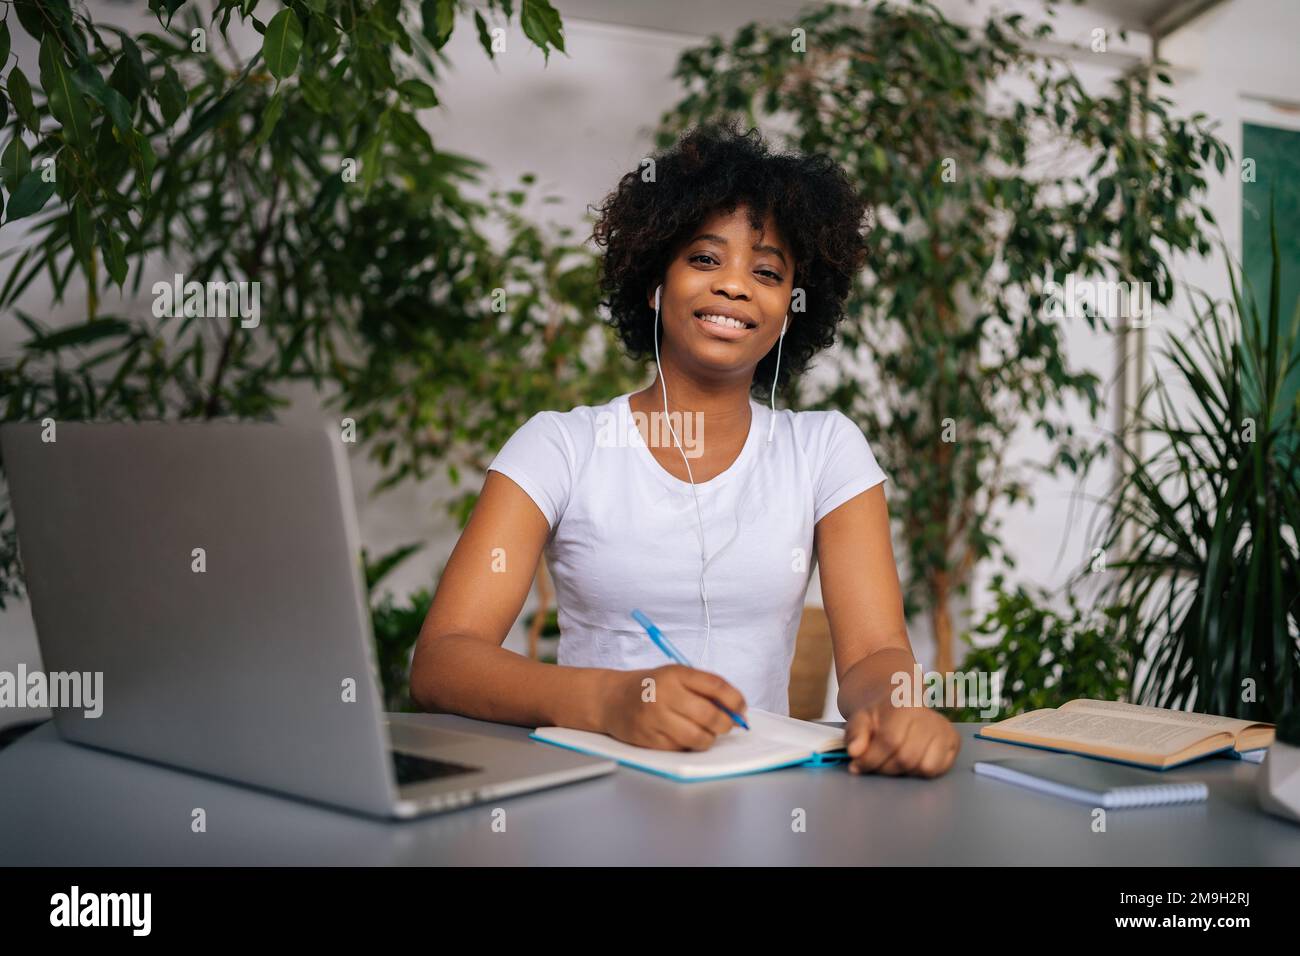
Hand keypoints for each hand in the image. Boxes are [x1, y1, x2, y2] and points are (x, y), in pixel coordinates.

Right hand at [599, 665, 747, 751]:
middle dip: (726, 723)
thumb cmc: (651, 687)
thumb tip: (736, 711)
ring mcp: (655, 719)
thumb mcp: (676, 676)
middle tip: (727, 724)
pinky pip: (682, 748)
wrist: (612, 699)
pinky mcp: (649, 740)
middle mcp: (665, 695)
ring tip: (706, 732)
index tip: (741, 708)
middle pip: (710, 715)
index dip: (735, 700)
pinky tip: (683, 735)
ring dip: (709, 738)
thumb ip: (705, 688)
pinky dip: (689, 745)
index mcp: (675, 674)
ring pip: (699, 737)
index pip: (716, 686)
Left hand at [844, 701, 959, 777]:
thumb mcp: (859, 718)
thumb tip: (854, 752)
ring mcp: (944, 728)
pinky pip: (938, 770)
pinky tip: (911, 760)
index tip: (857, 766)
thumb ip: (855, 733)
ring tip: (893, 759)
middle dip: (885, 768)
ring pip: (923, 767)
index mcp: (903, 705)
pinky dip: (921, 771)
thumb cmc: (879, 714)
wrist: (900, 702)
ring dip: (904, 771)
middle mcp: (928, 716)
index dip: (871, 759)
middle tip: (875, 765)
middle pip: (906, 758)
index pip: (890, 741)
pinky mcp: (954, 741)